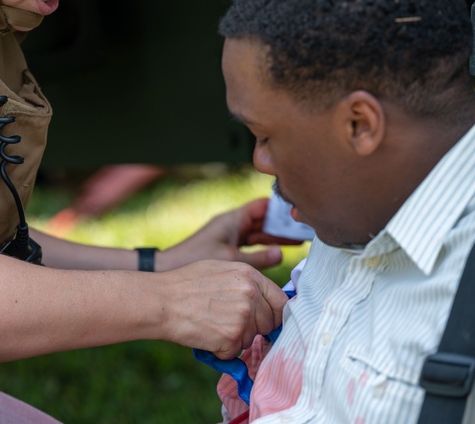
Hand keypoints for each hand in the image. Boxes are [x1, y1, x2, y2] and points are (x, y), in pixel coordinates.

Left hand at [159, 197, 303, 270]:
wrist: (169, 268)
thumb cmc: (196, 260)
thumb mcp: (231, 260)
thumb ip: (258, 258)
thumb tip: (281, 253)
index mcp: (233, 219)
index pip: (262, 206)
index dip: (280, 207)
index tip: (299, 210)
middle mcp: (232, 224)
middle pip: (262, 220)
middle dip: (282, 225)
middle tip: (306, 230)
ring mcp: (229, 236)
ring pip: (257, 233)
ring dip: (275, 237)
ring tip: (298, 242)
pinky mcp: (226, 248)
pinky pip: (250, 244)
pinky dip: (263, 248)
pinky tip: (276, 254)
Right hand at [161, 259, 288, 357]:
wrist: (162, 301)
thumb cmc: (184, 283)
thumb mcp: (219, 269)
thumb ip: (245, 282)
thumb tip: (263, 298)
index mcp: (249, 275)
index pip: (281, 301)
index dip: (274, 314)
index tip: (266, 321)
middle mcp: (251, 295)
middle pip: (268, 324)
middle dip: (252, 328)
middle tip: (226, 321)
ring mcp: (243, 317)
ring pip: (251, 339)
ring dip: (234, 338)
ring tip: (210, 323)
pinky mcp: (232, 337)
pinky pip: (234, 352)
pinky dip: (220, 349)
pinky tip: (205, 334)